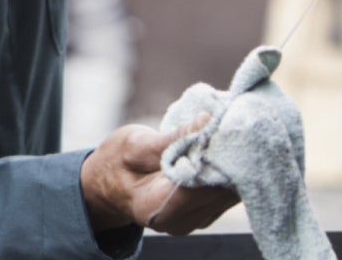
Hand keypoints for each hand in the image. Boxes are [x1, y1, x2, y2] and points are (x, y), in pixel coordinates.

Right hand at [80, 113, 239, 235]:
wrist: (108, 185)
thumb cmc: (117, 163)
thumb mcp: (135, 144)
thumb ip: (173, 138)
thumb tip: (206, 120)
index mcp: (156, 208)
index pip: (199, 184)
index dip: (215, 157)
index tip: (223, 127)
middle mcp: (180, 222)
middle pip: (219, 190)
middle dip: (228, 157)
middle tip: (231, 124)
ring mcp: (196, 220)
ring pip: (229, 191)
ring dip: (232, 163)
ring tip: (227, 133)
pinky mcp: (207, 213)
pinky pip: (226, 191)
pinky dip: (228, 169)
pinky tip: (223, 149)